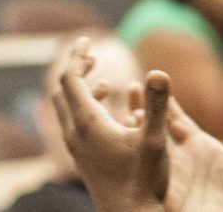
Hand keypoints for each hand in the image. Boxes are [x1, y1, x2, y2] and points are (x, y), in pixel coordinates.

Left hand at [51, 38, 169, 211]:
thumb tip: (158, 71)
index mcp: (88, 123)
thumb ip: (157, 105)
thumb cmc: (144, 181)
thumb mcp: (155, 140)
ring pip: (68, 111)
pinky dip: (88, 110)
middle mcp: (76, 134)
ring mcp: (77, 149)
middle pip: (64, 91)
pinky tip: (112, 115)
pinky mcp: (84, 160)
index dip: (76, 56)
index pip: (70, 78)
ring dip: (82, 91)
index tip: (87, 41)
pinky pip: (77, 126)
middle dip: (76, 70)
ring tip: (104, 82)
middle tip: (92, 55)